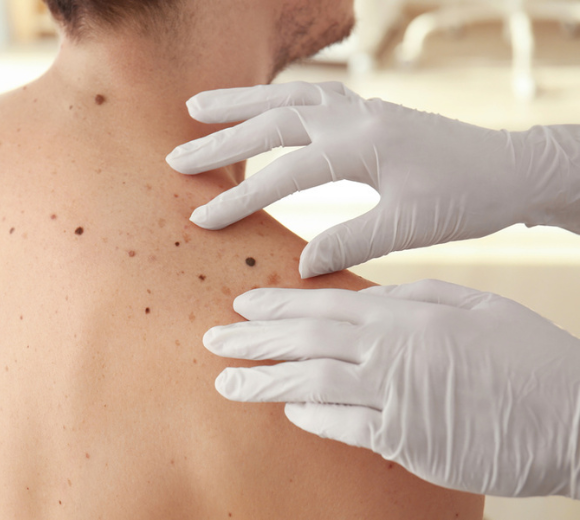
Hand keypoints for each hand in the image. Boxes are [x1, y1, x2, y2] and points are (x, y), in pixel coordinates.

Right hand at [166, 81, 579, 277]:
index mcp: (363, 145)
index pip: (286, 172)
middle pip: (275, 122)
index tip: (202, 219)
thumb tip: (299, 264)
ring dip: (242, 104)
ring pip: (289, 99)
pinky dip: (279, 100)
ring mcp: (363, 109)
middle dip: (223, 141)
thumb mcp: (410, 226)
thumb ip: (350, 240)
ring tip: (198, 108)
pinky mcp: (370, 113)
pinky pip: (313, 99)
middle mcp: (356, 117)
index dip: (241, 197)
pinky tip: (264, 107)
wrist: (511, 170)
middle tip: (177, 155)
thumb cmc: (467, 197)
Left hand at [203, 280, 579, 497]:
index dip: (276, 306)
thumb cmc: (529, 353)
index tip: (240, 305)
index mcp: (405, 314)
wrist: (577, 413)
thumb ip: (415, 296)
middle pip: (305, 343)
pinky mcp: (405, 441)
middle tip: (213, 339)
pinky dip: (309, 416)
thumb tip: (365, 298)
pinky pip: (342, 427)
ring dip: (263, 382)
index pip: (321, 306)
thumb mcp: (474, 304)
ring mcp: (394, 398)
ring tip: (224, 380)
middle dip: (253, 340)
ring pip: (310, 385)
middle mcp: (390, 352)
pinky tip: (285, 409)